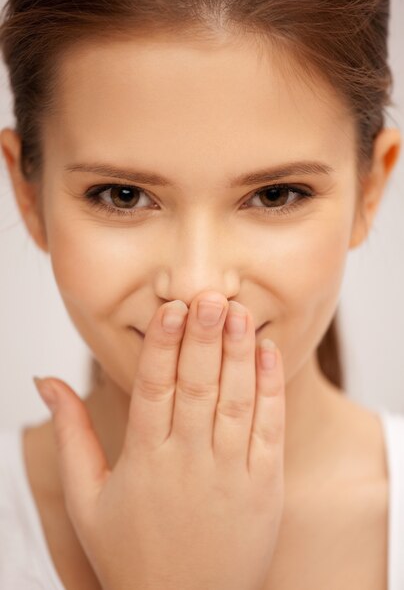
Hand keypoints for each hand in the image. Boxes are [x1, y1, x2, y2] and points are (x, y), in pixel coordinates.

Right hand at [35, 291, 285, 589]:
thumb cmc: (130, 552)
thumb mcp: (86, 497)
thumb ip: (69, 434)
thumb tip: (46, 381)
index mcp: (144, 459)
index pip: (153, 387)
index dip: (162, 344)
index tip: (170, 308)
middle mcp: (189, 461)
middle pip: (198, 385)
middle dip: (205, 336)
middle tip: (210, 295)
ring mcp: (232, 473)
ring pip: (237, 399)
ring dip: (240, 352)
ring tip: (240, 312)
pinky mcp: (266, 485)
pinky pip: (271, 427)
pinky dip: (271, 388)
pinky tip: (269, 353)